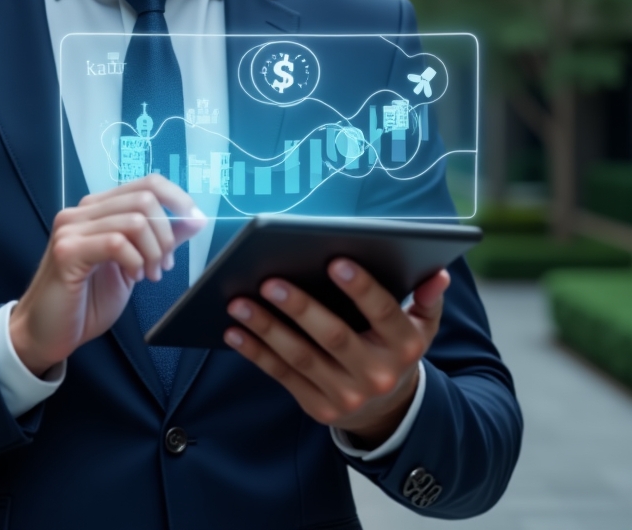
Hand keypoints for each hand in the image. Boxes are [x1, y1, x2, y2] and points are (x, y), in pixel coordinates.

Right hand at [10, 176, 205, 376]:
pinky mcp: (68, 251)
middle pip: (145, 198)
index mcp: (99, 208)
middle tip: (164, 264)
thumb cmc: (86, 301)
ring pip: (135, 220)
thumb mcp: (134, 266)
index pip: (147, 183)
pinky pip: (117, 243)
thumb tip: (193, 219)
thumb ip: (159, 240)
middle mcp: (83, 211)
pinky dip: (135, 261)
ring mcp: (72, 228)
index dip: (178, 199)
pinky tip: (133, 277)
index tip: (196, 223)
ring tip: (150, 275)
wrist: (46, 333)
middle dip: (167, 234)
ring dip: (154, 252)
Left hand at [224, 260, 450, 448]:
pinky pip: (282, 376)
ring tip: (238, 301)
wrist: (389, 411)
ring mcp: (346, 395)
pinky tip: (234, 331)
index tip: (335, 260)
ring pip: (301, 358)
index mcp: (404, 345)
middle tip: (268, 280)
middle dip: (300, 307)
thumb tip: (438, 273)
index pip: (384, 313)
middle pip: (335, 337)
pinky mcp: (318, 408)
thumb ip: (427, 299)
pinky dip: (255, 353)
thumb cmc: (395, 348)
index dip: (361, 288)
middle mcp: (377, 374)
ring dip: (267, 329)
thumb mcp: (420, 327)